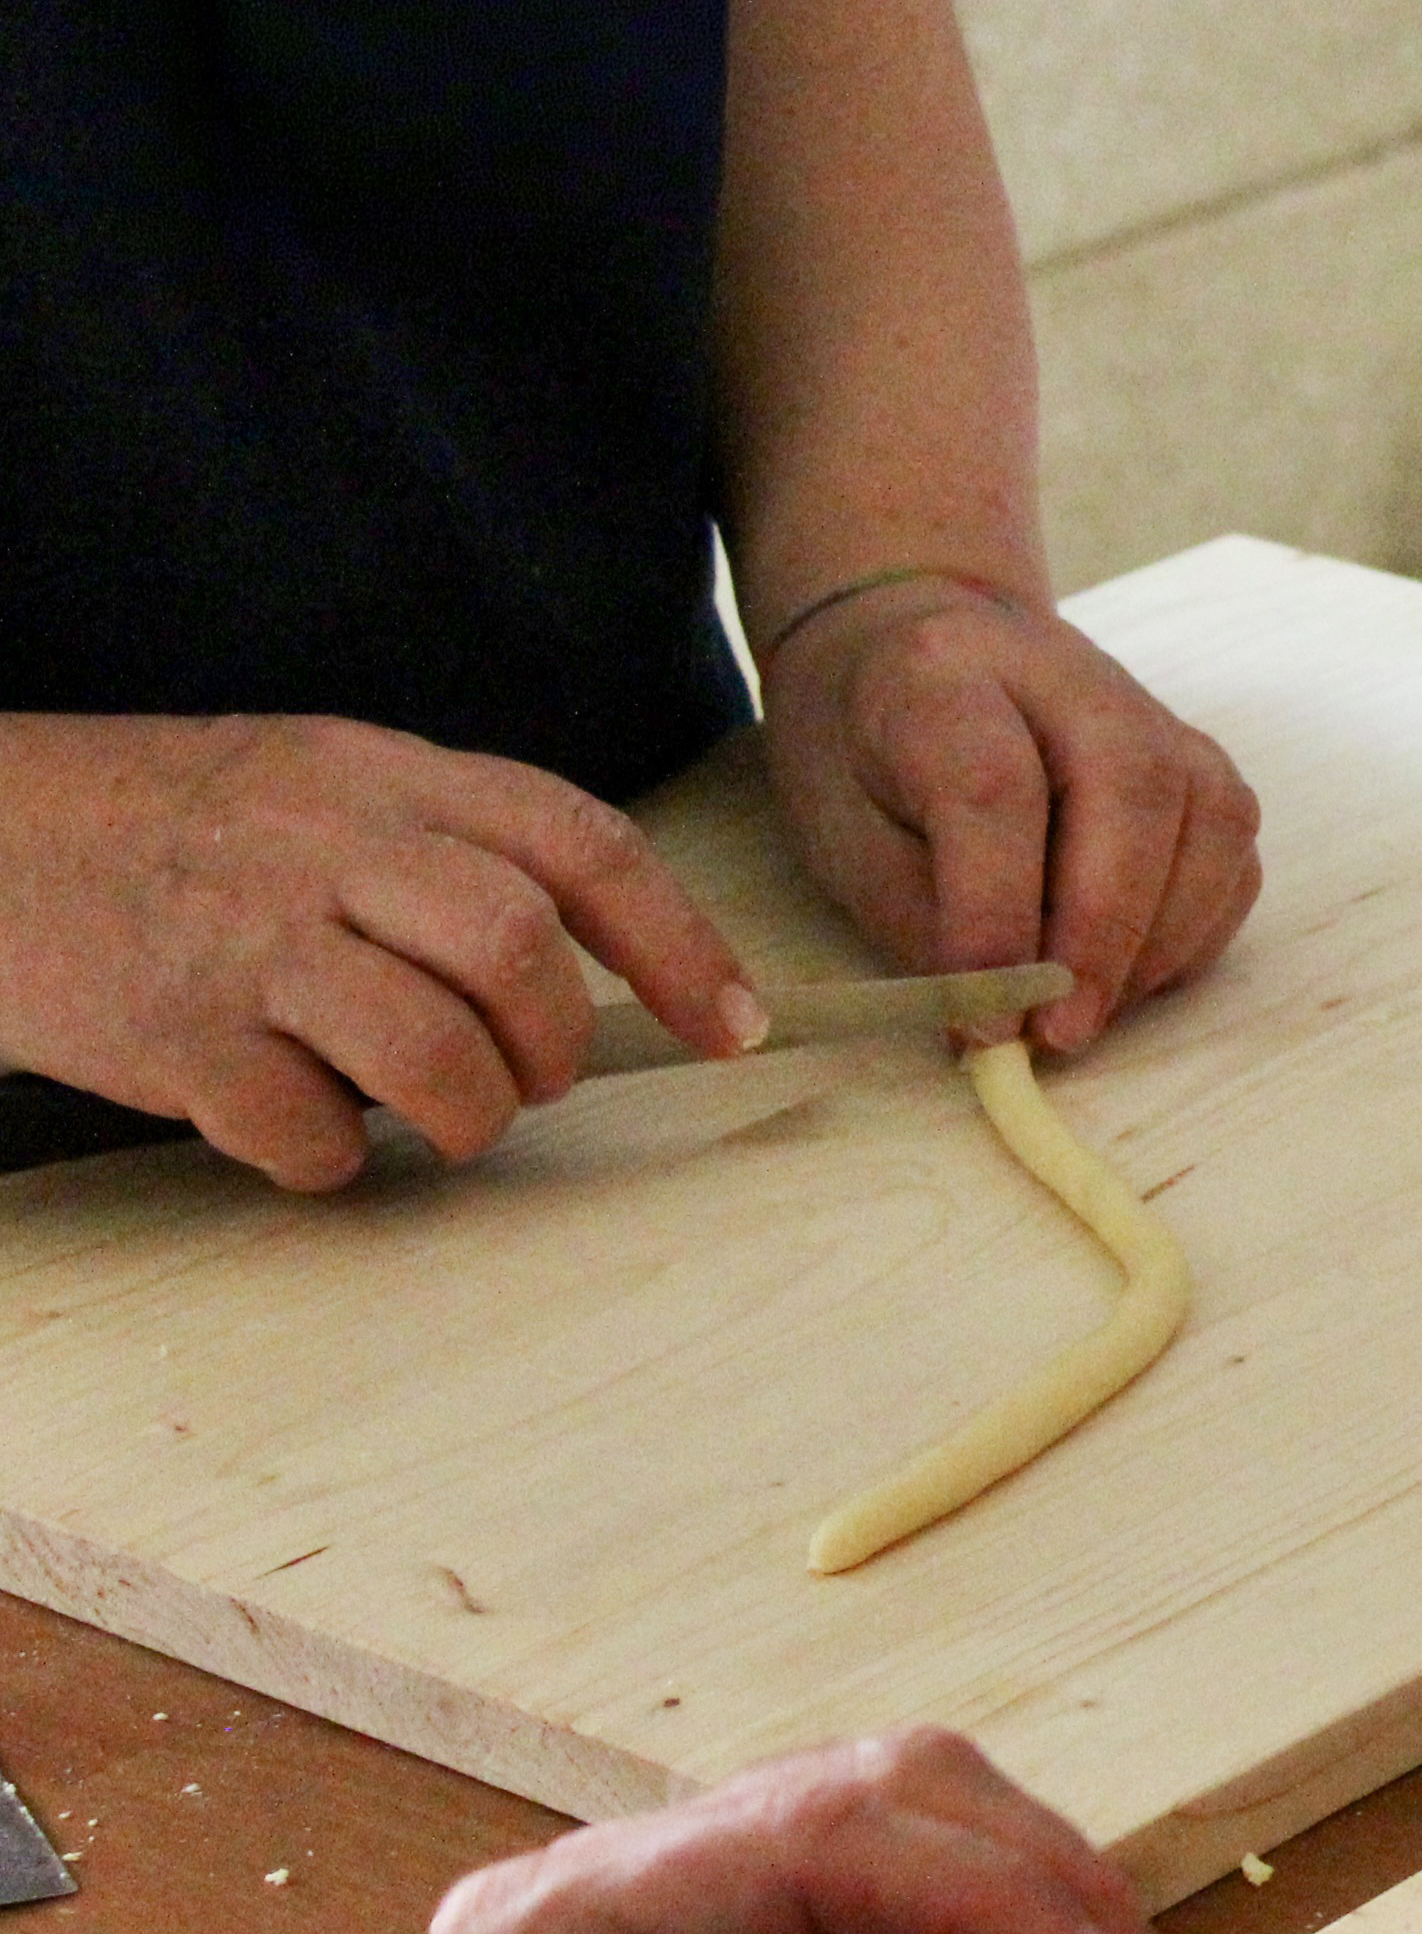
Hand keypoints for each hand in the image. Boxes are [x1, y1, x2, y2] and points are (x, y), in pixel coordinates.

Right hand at [0, 715, 760, 1188]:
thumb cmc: (178, 826)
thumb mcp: (322, 782)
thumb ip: (451, 845)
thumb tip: (601, 962)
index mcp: (385, 774)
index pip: (579, 845)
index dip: (682, 945)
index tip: (736, 1027)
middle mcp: (324, 843)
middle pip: (515, 947)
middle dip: (554, 1040)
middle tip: (531, 1078)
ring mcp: (246, 938)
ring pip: (430, 1049)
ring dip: (466, 1113)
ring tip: (446, 1117)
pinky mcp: (174, 1034)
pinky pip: (307, 1131)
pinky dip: (334, 1158)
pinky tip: (312, 1132)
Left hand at [761, 582, 1262, 1055]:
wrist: (907, 648)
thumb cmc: (862, 756)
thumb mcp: (845, 841)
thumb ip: (929, 926)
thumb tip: (1011, 1019)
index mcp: (945, 673)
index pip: (993, 789)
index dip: (995, 919)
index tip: (985, 1025)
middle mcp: (1066, 672)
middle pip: (1132, 790)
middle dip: (1104, 936)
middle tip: (1061, 1034)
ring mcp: (1150, 708)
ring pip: (1210, 820)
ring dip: (1160, 943)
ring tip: (1089, 1010)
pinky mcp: (1198, 756)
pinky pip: (1234, 854)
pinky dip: (1194, 932)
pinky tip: (1130, 970)